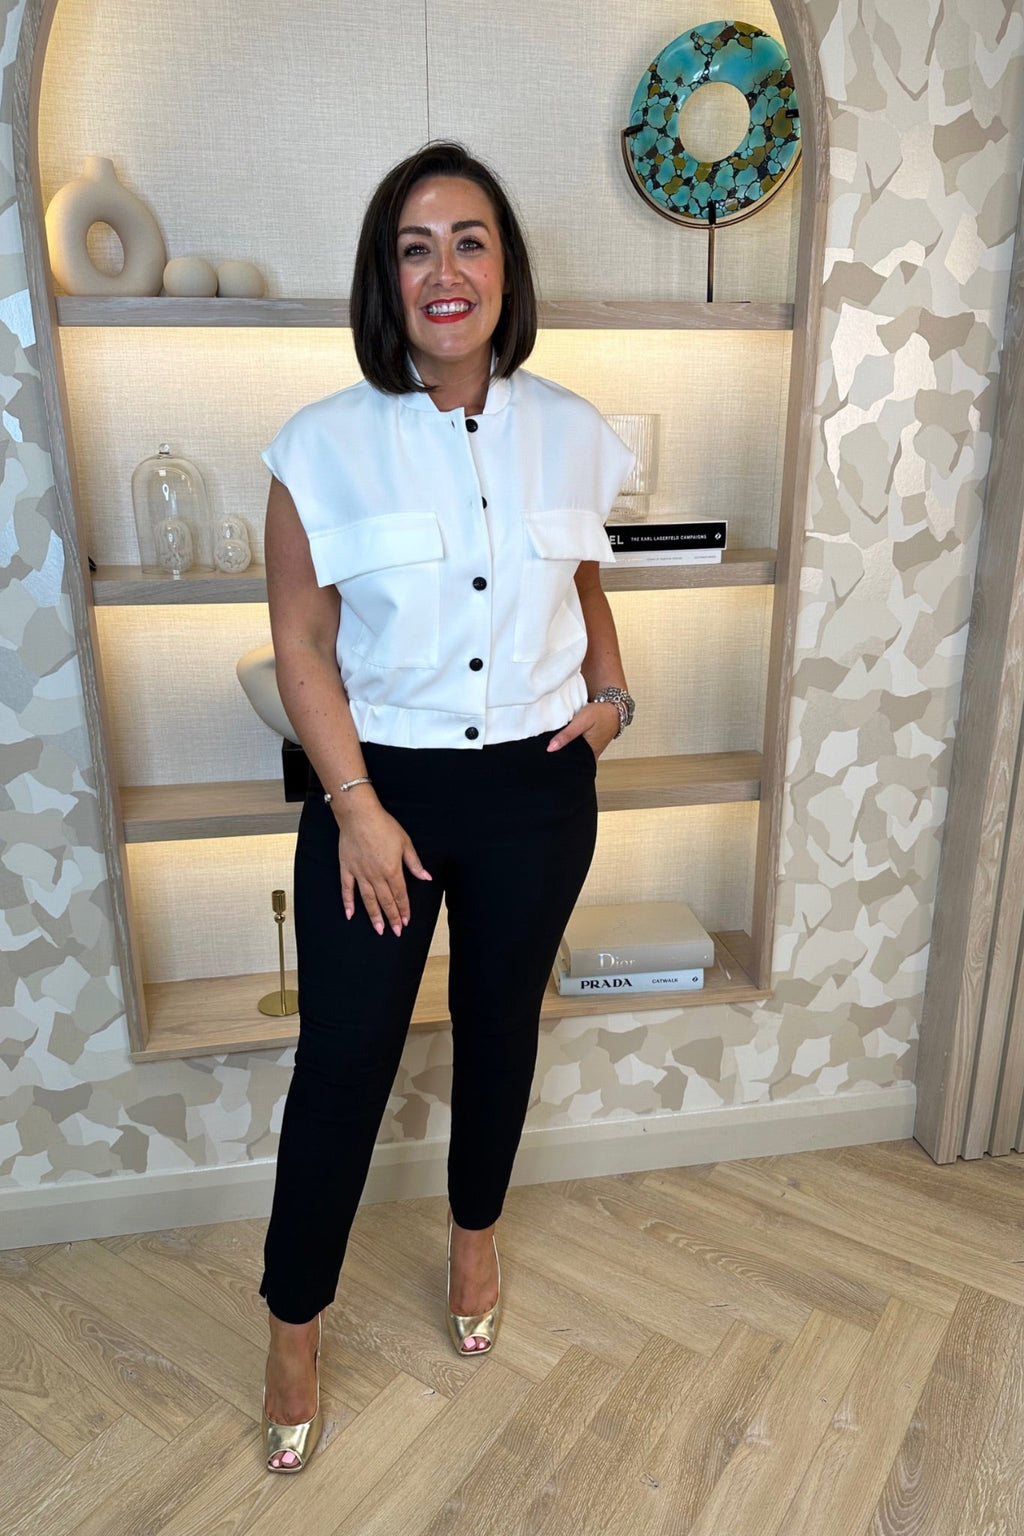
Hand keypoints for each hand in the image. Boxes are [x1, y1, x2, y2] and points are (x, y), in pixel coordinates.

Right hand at [335, 800, 431, 936]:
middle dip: (392, 917)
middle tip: (395, 932)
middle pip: (385, 901)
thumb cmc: (384, 826)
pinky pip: (347, 890)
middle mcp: (376, 876)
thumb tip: (426, 877)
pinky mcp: (347, 869)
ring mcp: (360, 874)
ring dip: (374, 916)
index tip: (406, 921)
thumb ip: (414, 863)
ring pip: (368, 900)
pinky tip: (350, 915)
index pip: (400, 895)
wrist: (359, 815)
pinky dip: (348, 903)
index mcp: (392, 870)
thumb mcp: (405, 843)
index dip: (404, 909)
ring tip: (379, 930)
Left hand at [545, 701, 619, 759]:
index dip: (558, 760)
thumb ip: (567, 735)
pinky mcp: (590, 743)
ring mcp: (591, 749)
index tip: (548, 756)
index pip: (569, 763)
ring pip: (574, 751)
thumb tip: (550, 748)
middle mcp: (590, 755)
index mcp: (589, 755)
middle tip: (549, 748)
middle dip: (561, 754)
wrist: (615, 707)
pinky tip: (566, 736)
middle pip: (571, 758)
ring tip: (556, 742)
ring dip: (566, 747)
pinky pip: (578, 745)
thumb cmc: (601, 713)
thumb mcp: (582, 721)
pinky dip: (572, 741)